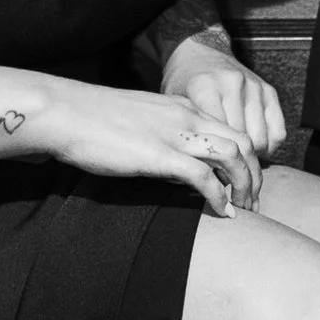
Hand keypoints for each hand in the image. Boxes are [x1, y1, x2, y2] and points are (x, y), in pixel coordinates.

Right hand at [48, 78, 267, 213]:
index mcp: (182, 107)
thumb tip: (181, 174)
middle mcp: (186, 116)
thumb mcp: (142, 123)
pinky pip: (203, 175)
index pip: (232, 129)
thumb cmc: (94, 121)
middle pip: (242, 142)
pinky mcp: (158, 154)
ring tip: (242, 210)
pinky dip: (218, 195)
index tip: (246, 185)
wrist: (64, 112)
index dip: (247, 159)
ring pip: (232, 154)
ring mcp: (173, 133)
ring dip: (244, 185)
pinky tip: (221, 212)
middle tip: (253, 203)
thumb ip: (166, 140)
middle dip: (254, 174)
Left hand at [163, 37, 288, 166]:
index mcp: (204, 88)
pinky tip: (255, 151)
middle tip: (226, 178)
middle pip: (241, 142)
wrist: (199, 51)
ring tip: (239, 165)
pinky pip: (278, 131)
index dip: (217, 165)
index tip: (212, 180)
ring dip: (252, 158)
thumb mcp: (175, 107)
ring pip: (261, 140)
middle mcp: (231, 85)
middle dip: (235, 166)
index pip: (218, 138)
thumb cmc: (183, 85)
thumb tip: (201, 179)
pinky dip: (269, 147)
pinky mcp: (268, 90)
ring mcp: (253, 86)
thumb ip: (188, 135)